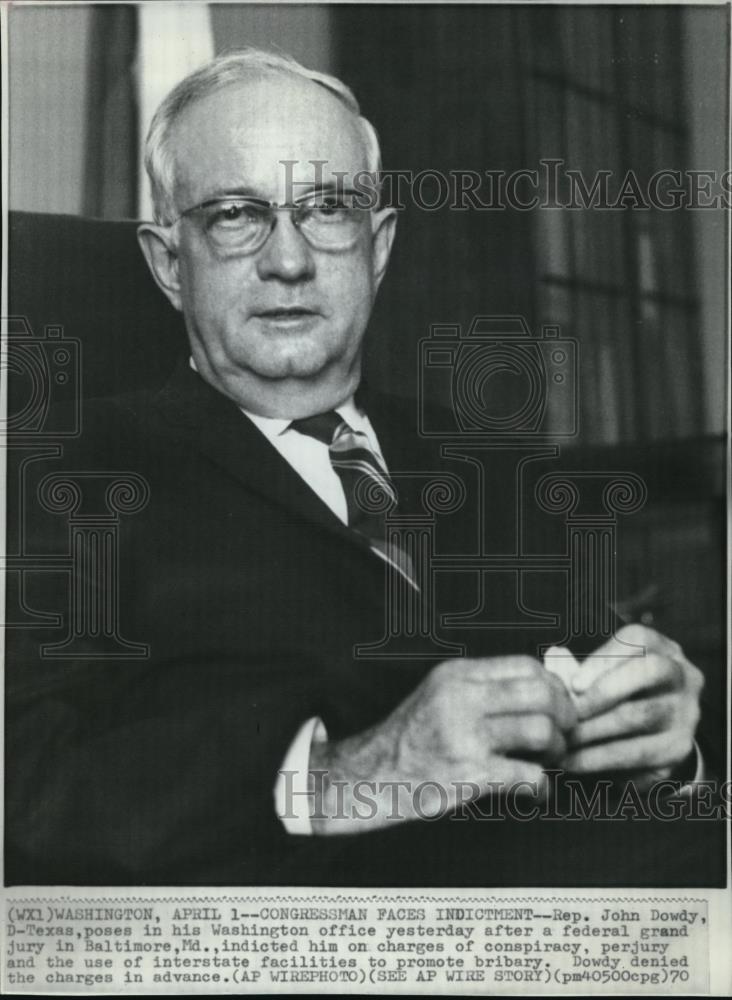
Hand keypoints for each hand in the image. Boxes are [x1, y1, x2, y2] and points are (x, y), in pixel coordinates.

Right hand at [309, 655, 576, 832]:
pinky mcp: (468, 773)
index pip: (526, 666)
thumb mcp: (441, 695)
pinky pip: (528, 776)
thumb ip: (483, 688)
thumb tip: (543, 691)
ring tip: (549, 761)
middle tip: (563, 735)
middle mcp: (461, 698)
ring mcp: (464, 735)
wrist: (371, 775)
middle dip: (565, 717)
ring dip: (556, 750)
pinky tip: (535, 790)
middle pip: (541, 694)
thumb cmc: (412, 738)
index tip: (559, 706)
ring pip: (540, 731)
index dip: (554, 687)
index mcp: (457, 675)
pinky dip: (542, 786)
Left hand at [562, 625, 703, 788]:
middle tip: (570, 713)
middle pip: (648, 672)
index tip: (574, 684)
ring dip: (594, 730)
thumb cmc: (617, 695)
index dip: (603, 660)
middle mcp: (682, 676)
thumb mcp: (604, 675)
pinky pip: (637, 754)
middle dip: (603, 692)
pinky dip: (598, 759)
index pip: (638, 638)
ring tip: (563, 740)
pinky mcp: (677, 749)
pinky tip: (572, 762)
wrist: (652, 737)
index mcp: (661, 647)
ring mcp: (685, 713)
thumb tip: (554, 656)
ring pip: (641, 716)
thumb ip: (580, 666)